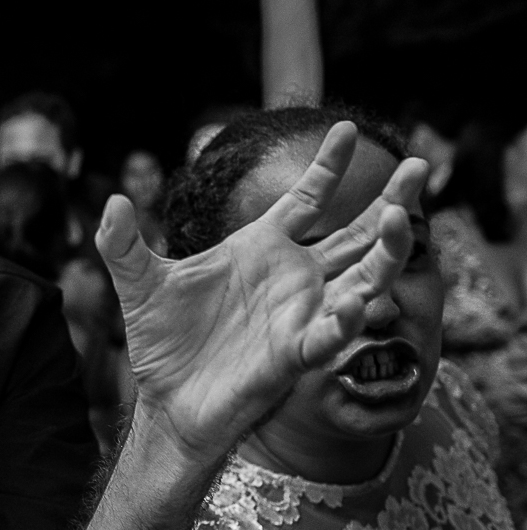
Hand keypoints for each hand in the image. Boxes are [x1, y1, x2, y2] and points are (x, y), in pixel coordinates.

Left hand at [96, 122, 427, 463]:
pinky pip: (331, 334)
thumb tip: (109, 201)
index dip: (328, 166)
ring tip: (398, 217)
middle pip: (355, 233)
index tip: (346, 127)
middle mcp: (292, 277)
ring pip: (364, 279)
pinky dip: (346, 320)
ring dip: (386, 251)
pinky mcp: (294, 355)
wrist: (166, 402)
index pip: (308, 199)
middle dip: (391, 202)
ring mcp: (299, 314)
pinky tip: (357, 301)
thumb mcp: (137, 285)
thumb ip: (122, 244)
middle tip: (421, 166)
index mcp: (261, 248)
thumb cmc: (163, 343)